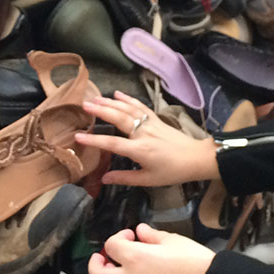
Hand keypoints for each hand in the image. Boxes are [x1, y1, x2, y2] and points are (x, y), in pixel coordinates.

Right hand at [77, 91, 218, 186]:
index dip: (95, 140)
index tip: (78, 136)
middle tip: (84, 105)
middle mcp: (143, 133)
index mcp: (140, 150)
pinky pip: (140, 106)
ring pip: (128, 109)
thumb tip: (103, 178)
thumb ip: (124, 178)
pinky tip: (117, 94)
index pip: (113, 144)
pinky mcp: (156, 119)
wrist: (195, 158)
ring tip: (94, 98)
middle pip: (119, 118)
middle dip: (101, 111)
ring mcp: (150, 124)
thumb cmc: (172, 171)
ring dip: (110, 102)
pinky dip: (128, 99)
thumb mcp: (148, 180)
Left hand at [87, 223, 214, 273]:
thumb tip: (139, 231)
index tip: (131, 236)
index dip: (118, 237)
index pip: (111, 246)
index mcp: (134, 258)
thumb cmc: (194, 261)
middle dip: (97, 264)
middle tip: (106, 258)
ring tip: (123, 272)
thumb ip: (151, 236)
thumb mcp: (173, 240)